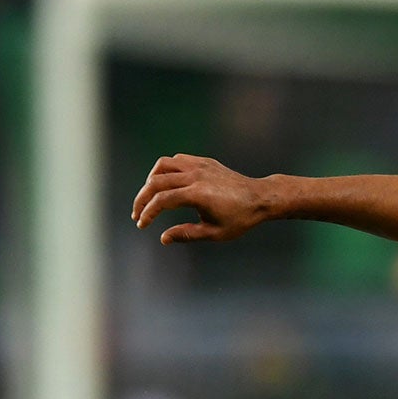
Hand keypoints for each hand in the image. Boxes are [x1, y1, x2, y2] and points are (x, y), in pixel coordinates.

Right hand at [131, 155, 270, 244]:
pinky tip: (166, 184)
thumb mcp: (214, 233)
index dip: (148, 213)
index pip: (162, 200)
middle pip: (156, 181)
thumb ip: (187, 234)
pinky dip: (166, 169)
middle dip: (142, 198)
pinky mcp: (204, 162)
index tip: (141, 225)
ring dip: (151, 180)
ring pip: (163, 165)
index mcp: (197, 194)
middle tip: (137, 214)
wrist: (260, 198)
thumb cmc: (240, 218)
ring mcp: (200, 165)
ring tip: (149, 197)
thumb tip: (164, 238)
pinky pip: (177, 160)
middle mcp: (196, 175)